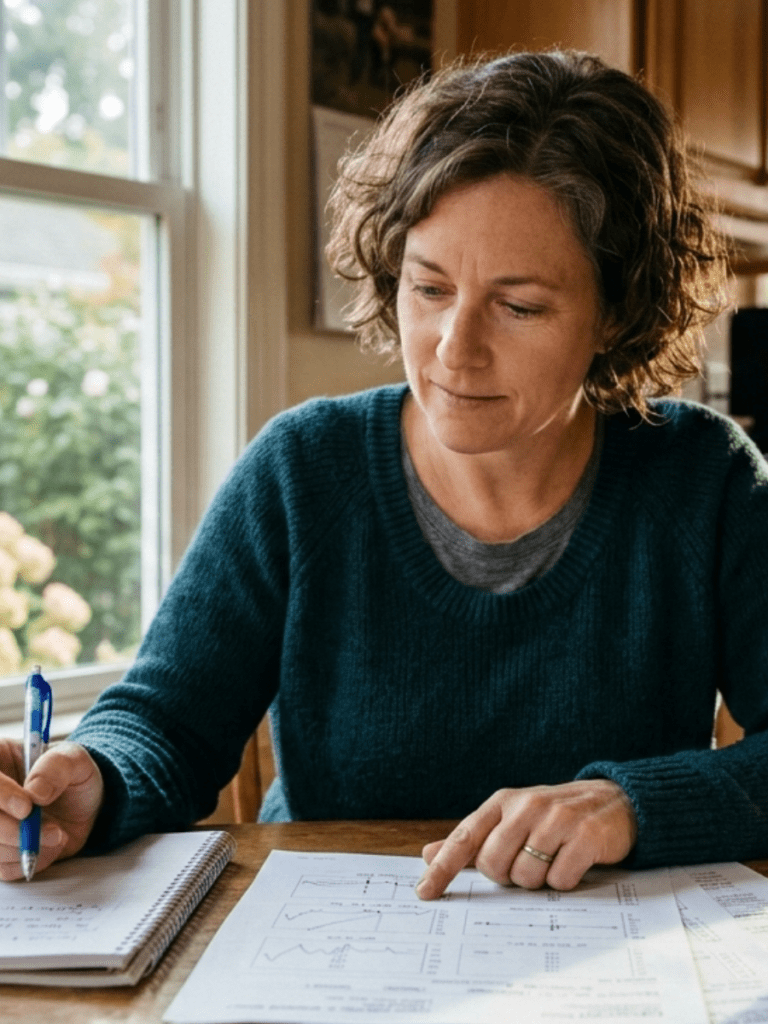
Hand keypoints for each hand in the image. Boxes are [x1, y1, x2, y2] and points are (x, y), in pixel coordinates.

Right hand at [0, 740, 103, 879]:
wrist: (83, 802)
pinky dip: (27, 863)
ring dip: (23, 849)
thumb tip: (35, 791)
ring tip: (57, 835)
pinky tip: (49, 847)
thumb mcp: (75, 760)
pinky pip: (1, 868)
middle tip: (51, 831)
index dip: (1, 795)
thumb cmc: (73, 774)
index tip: (27, 808)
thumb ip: (56, 768)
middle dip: (12, 831)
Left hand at [416, 780, 637, 897]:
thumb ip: (473, 839)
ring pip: (526, 876)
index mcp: (503, 801)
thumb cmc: (554, 816)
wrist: (614, 801)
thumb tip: (428, 855)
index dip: (443, 867)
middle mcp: (527, 806)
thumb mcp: (511, 819)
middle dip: (506, 876)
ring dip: (537, 880)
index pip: (464, 837)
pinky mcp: (586, 836)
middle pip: (494, 864)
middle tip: (525, 864)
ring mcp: (557, 819)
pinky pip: (559, 881)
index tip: (424, 893)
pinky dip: (563, 881)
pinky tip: (572, 863)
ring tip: (551, 859)